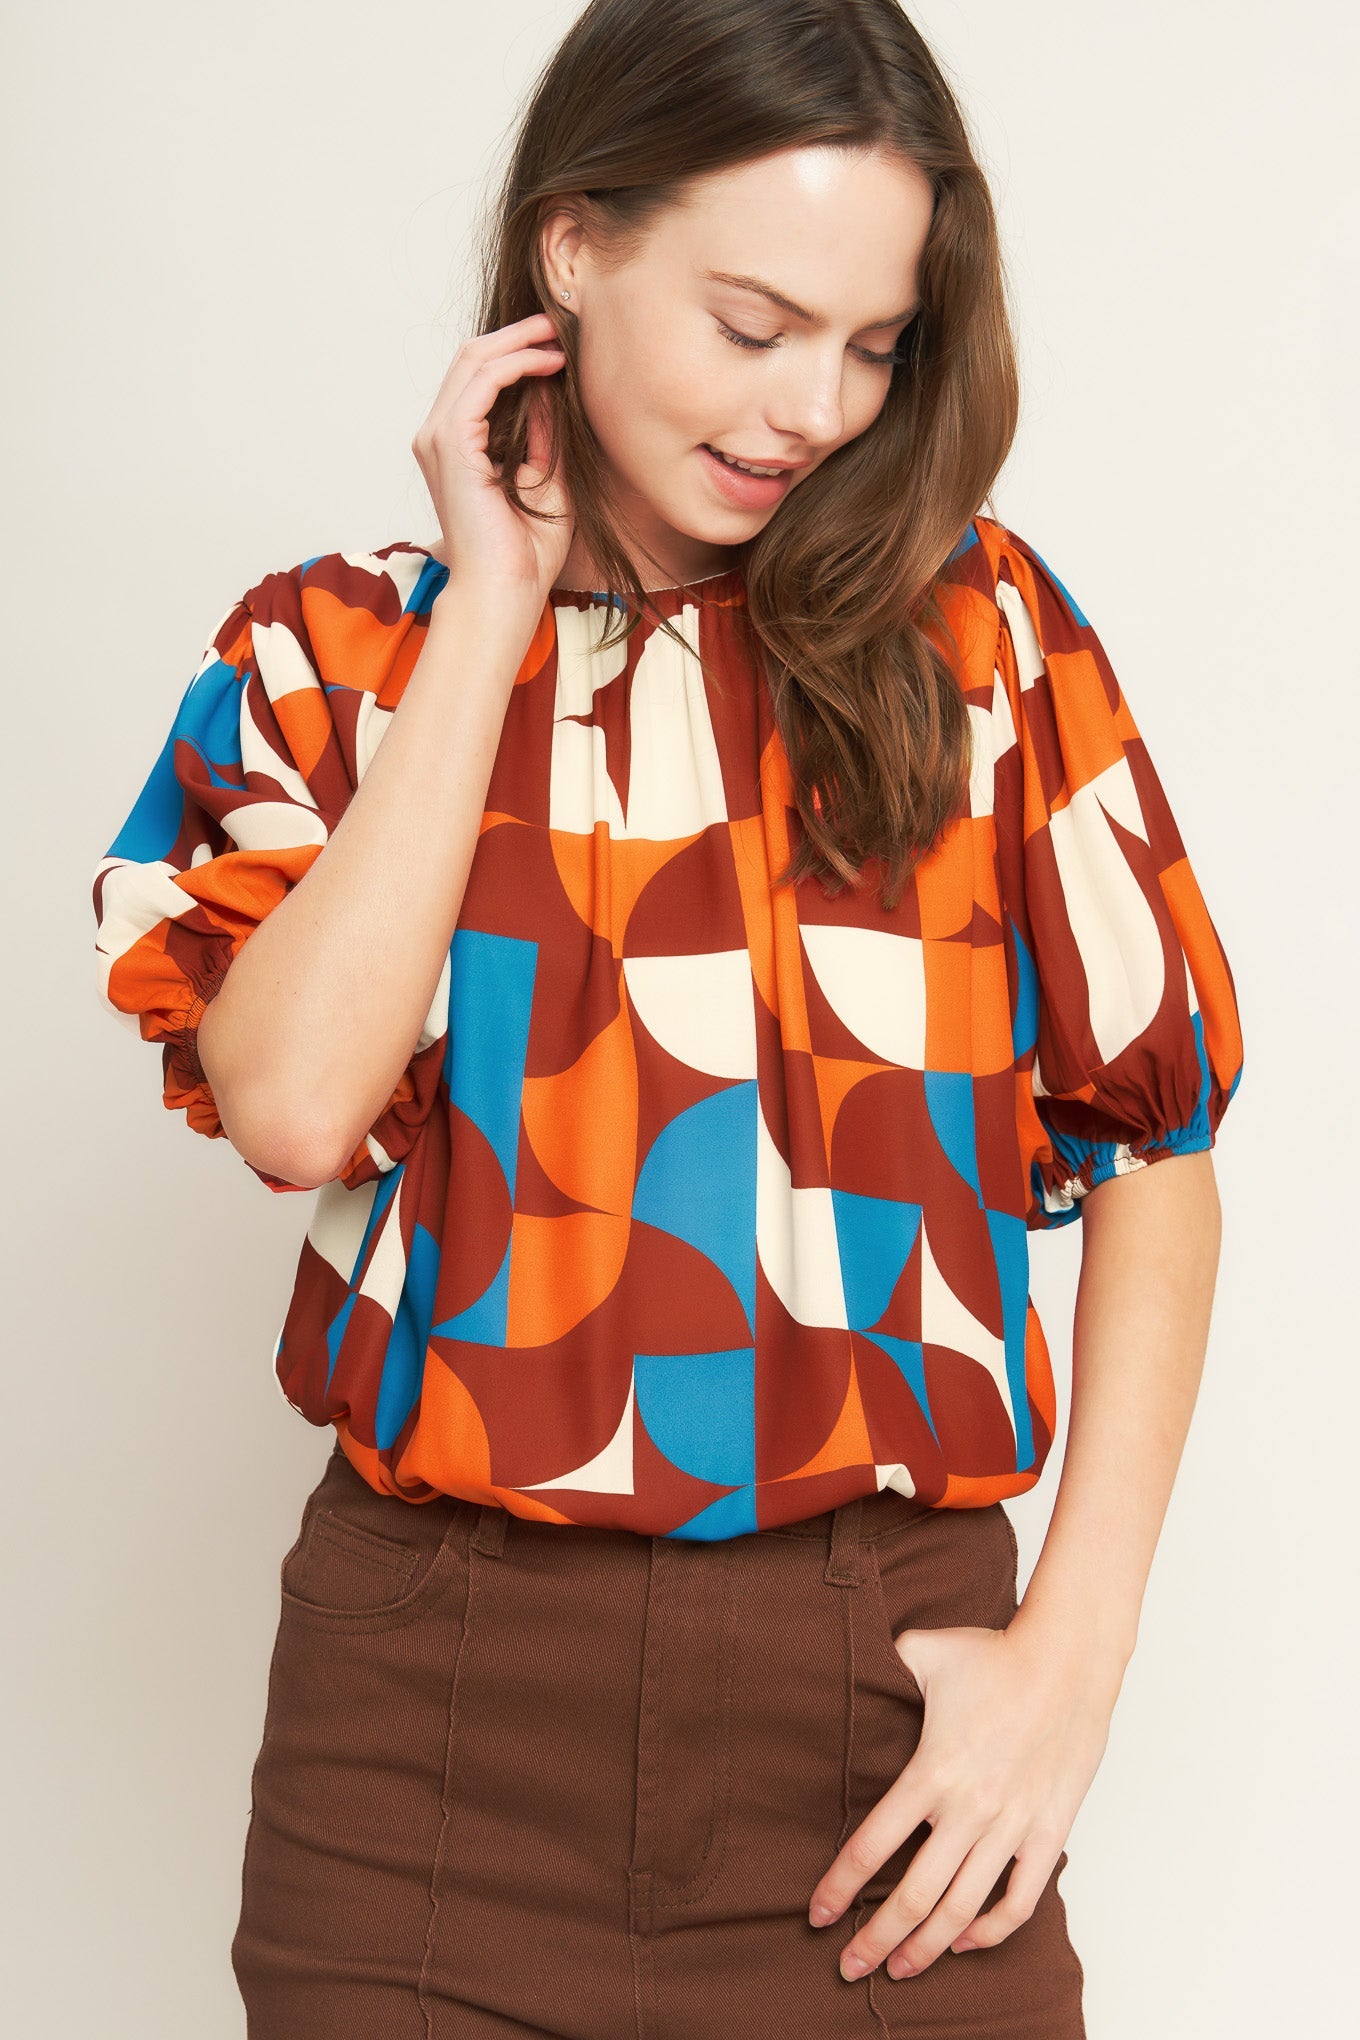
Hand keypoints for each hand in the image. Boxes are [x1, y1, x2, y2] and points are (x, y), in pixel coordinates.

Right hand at [411, 311, 574, 614]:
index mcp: (455, 447)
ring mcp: (439, 437)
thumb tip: (550, 387)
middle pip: (472, 357)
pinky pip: (484, 380)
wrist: (505, 592)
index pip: (478, 378)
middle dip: (518, 333)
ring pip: (474, 359)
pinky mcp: (451, 442)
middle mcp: (438, 436)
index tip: (559, 343)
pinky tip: (551, 362)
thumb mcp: (545, 478)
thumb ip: (543, 433)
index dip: (516, 351)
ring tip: (561, 335)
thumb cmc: (524, 554)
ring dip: (520, 340)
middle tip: (561, 322)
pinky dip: (519, 362)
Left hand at [808, 1619, 1120, 1980]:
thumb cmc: (995, 1655)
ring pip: (962, 1910)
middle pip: (913, 1896)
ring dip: (926, 1948)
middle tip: (849, 1969)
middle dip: (876, 1940)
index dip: (840, 1888)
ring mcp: (1012, 1827)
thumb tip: (846, 1666)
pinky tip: (964, 1942)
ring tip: (898, 1970)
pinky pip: (1019, 1901)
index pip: (872, 1847)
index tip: (818, 1916)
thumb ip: (880, 1667)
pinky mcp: (1049, 1833)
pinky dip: (991, 1931)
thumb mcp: (922, 1651)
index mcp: (932, 1772)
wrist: (1068, 1661)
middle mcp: (970, 1809)